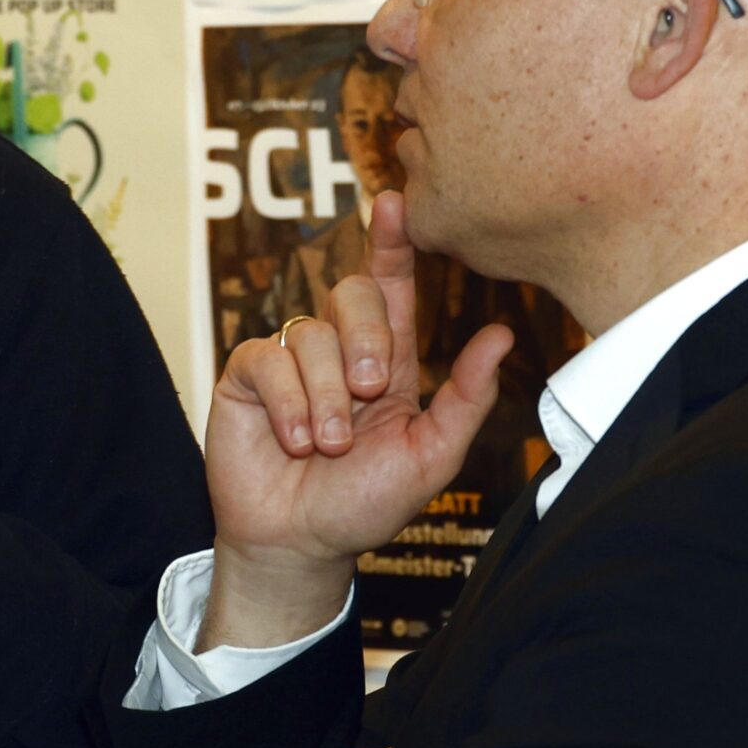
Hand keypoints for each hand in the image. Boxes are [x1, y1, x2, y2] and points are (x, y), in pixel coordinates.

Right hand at [200, 191, 511, 648]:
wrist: (300, 546)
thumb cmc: (366, 505)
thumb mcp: (431, 455)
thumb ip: (467, 396)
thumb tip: (501, 333)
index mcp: (386, 360)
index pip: (390, 286)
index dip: (392, 241)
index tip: (396, 202)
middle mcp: (337, 350)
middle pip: (352, 294)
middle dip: (366, 339)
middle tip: (370, 393)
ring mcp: (289, 360)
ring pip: (311, 334)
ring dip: (325, 397)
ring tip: (326, 444)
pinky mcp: (246, 376)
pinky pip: (268, 358)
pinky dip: (287, 402)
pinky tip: (293, 440)